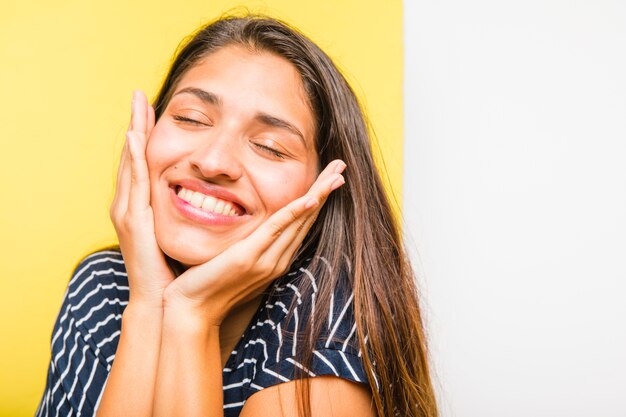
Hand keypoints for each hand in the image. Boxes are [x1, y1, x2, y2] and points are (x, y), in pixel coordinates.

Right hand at [110, 90, 174, 306]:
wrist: (165, 301)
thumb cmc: (177, 270)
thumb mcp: (185, 234)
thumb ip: (193, 214)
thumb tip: (214, 199)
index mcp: (144, 208)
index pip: (145, 164)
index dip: (146, 136)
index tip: (152, 110)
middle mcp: (131, 206)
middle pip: (133, 157)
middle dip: (135, 125)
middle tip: (138, 96)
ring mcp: (128, 212)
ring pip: (131, 163)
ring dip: (133, 132)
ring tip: (136, 105)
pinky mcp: (133, 221)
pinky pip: (134, 182)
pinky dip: (134, 158)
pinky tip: (134, 136)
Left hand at [162, 159, 346, 323]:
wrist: (192, 311)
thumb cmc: (207, 285)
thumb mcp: (233, 259)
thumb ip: (246, 243)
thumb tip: (247, 222)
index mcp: (275, 259)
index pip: (301, 223)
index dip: (317, 198)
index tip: (330, 176)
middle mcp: (277, 259)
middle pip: (307, 218)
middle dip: (325, 190)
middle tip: (341, 165)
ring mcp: (266, 260)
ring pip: (299, 220)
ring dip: (318, 194)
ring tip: (335, 174)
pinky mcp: (249, 257)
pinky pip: (276, 229)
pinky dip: (295, 212)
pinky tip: (310, 199)